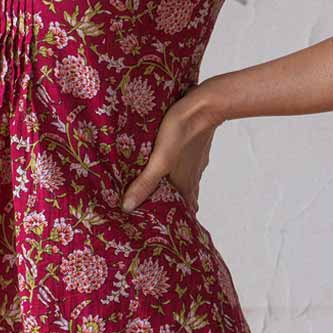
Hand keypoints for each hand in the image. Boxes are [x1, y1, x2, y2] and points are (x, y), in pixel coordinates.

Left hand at [121, 87, 219, 213]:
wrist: (205, 105)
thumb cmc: (182, 132)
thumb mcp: (159, 160)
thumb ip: (144, 183)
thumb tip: (127, 207)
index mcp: (185, 184)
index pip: (185, 210)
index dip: (178, 219)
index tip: (169, 227)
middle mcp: (193, 176)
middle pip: (187, 197)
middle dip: (176, 206)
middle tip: (163, 212)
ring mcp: (197, 161)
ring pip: (188, 181)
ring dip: (178, 188)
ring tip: (165, 191)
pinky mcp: (196, 146)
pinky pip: (189, 164)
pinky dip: (181, 171)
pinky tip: (174, 164)